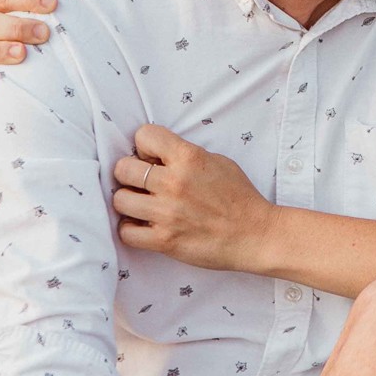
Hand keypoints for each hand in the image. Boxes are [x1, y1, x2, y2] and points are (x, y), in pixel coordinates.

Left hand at [113, 124, 277, 272]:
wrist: (255, 235)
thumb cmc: (240, 199)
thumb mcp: (219, 162)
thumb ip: (187, 156)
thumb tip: (158, 156)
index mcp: (189, 158)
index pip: (145, 135)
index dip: (145, 147)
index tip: (152, 158)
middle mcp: (174, 182)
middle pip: (123, 169)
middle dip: (130, 174)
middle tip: (142, 183)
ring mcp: (167, 213)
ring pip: (120, 200)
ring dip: (129, 202)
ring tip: (142, 206)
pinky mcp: (164, 240)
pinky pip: (126, 232)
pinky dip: (131, 230)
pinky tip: (144, 226)